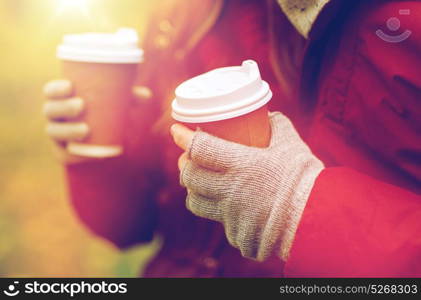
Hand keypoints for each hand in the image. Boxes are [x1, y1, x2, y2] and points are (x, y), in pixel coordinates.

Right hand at [43, 80, 152, 163]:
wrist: (99, 137)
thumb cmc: (105, 110)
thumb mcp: (115, 102)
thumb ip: (128, 97)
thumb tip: (146, 95)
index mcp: (61, 98)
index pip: (50, 91)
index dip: (56, 88)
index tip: (71, 86)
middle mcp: (54, 116)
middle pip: (50, 110)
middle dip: (63, 107)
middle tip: (81, 105)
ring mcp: (56, 134)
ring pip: (54, 131)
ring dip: (67, 130)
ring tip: (84, 129)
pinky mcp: (63, 151)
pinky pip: (64, 155)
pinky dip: (74, 155)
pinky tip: (85, 153)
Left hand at [171, 112, 323, 260]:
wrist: (318, 220)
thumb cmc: (305, 179)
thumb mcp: (292, 146)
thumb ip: (279, 127)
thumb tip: (270, 115)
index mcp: (240, 165)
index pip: (199, 148)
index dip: (182, 137)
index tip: (176, 130)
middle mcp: (229, 191)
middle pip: (189, 177)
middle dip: (184, 165)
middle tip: (188, 158)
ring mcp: (231, 215)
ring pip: (196, 203)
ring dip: (194, 190)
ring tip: (200, 183)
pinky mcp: (237, 234)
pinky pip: (221, 222)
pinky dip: (221, 213)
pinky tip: (230, 207)